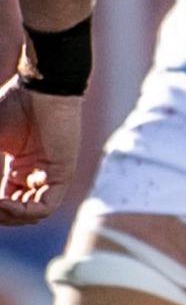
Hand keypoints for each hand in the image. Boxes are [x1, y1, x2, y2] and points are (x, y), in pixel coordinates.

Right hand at [0, 81, 81, 222]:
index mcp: (19, 169)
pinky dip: (23, 211)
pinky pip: (46, 207)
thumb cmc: (12, 105)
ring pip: (31, 214)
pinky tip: (4, 203)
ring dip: (9, 216)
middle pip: (16, 211)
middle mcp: (35, 175)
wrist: (40, 88)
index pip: (4, 201)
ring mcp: (49, 176)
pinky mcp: (62, 174)